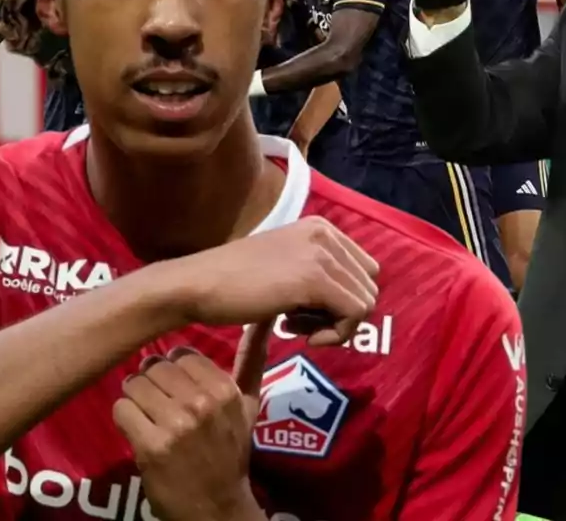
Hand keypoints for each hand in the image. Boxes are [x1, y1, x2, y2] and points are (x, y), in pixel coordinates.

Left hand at [113, 324, 274, 520]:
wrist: (216, 508)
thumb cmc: (230, 451)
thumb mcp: (249, 405)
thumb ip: (253, 359)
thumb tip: (265, 315)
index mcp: (225, 389)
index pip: (180, 355)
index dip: (173, 372)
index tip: (177, 391)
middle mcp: (202, 403)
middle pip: (155, 367)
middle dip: (151, 383)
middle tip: (157, 405)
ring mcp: (176, 425)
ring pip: (135, 384)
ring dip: (135, 399)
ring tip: (147, 416)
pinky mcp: (151, 446)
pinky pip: (122, 409)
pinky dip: (125, 418)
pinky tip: (139, 432)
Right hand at [174, 217, 378, 346]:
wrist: (197, 285)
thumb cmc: (232, 282)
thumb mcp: (284, 267)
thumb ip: (316, 274)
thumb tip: (351, 306)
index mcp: (320, 228)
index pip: (363, 270)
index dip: (342, 298)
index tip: (307, 312)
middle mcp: (325, 233)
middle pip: (368, 287)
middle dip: (340, 313)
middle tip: (300, 323)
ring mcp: (321, 254)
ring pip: (366, 302)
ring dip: (335, 326)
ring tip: (295, 327)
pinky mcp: (314, 279)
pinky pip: (355, 315)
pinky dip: (335, 335)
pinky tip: (300, 336)